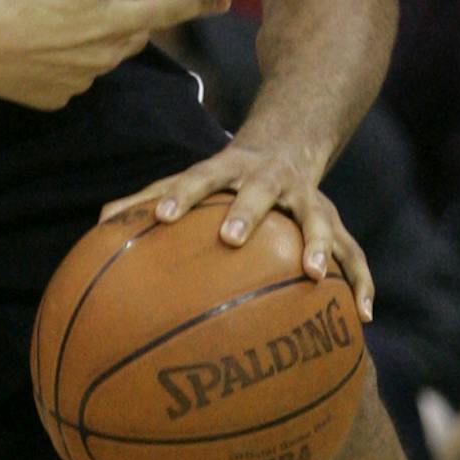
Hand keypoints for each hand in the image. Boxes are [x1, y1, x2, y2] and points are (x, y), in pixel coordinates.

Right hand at [0, 0, 226, 110]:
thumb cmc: (16, 1)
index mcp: (110, 22)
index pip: (165, 9)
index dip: (197, 2)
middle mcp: (103, 57)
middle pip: (133, 35)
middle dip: (128, 19)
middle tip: (99, 1)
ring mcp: (81, 82)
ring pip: (102, 57)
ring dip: (92, 41)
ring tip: (53, 24)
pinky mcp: (57, 98)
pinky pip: (73, 79)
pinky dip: (64, 64)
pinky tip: (37, 50)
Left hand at [101, 140, 375, 319]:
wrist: (290, 142)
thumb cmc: (225, 175)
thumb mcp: (192, 179)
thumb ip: (147, 198)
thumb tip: (98, 222)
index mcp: (228, 169)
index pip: (198, 178)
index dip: (181, 195)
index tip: (163, 215)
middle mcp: (270, 180)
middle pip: (259, 192)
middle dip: (246, 211)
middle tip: (231, 237)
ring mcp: (307, 199)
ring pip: (319, 220)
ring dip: (318, 244)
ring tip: (315, 276)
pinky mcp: (335, 221)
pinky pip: (355, 254)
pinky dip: (361, 284)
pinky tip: (361, 318)